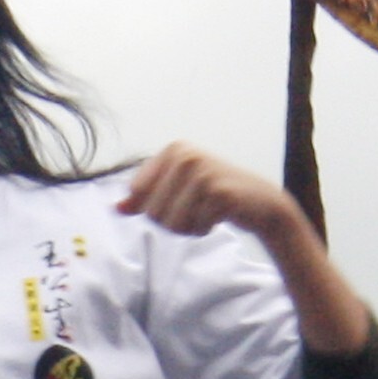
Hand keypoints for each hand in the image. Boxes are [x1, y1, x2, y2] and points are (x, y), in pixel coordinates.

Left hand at [117, 143, 300, 243]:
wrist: (261, 203)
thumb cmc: (215, 196)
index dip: (154, 206)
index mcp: (173, 150)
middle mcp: (186, 156)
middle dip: (173, 221)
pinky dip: (205, 228)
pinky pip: (194, 227)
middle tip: (196, 208)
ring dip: (189, 227)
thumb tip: (116, 208)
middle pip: (153, 211)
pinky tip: (220, 216)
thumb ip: (145, 197)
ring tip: (207, 212)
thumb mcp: (177, 190)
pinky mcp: (219, 193)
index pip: (137, 192)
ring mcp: (203, 173)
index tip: (179, 199)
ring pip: (171, 223)